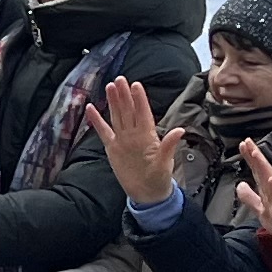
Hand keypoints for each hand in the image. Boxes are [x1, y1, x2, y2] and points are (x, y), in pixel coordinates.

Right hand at [95, 75, 179, 206]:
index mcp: (148, 135)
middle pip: (128, 110)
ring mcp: (123, 139)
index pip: (143, 113)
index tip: (135, 85)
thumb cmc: (159, 177)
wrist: (147, 193)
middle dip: (124, 95)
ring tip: (109, 86)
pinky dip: (97, 121)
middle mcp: (135, 134)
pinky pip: (103, 132)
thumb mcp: (165, 162)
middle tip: (120, 79)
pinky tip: (91, 109)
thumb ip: (169, 145)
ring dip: (113, 102)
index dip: (139, 99)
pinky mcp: (113, 148)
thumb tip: (180, 130)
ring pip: (117, 116)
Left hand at [236, 138, 271, 268]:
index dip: (251, 159)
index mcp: (270, 195)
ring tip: (255, 154)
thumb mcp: (262, 212)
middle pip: (265, 173)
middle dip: (256, 157)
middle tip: (247, 141)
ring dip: (264, 168)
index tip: (243, 144)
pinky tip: (271, 180)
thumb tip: (239, 185)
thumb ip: (251, 198)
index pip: (259, 174)